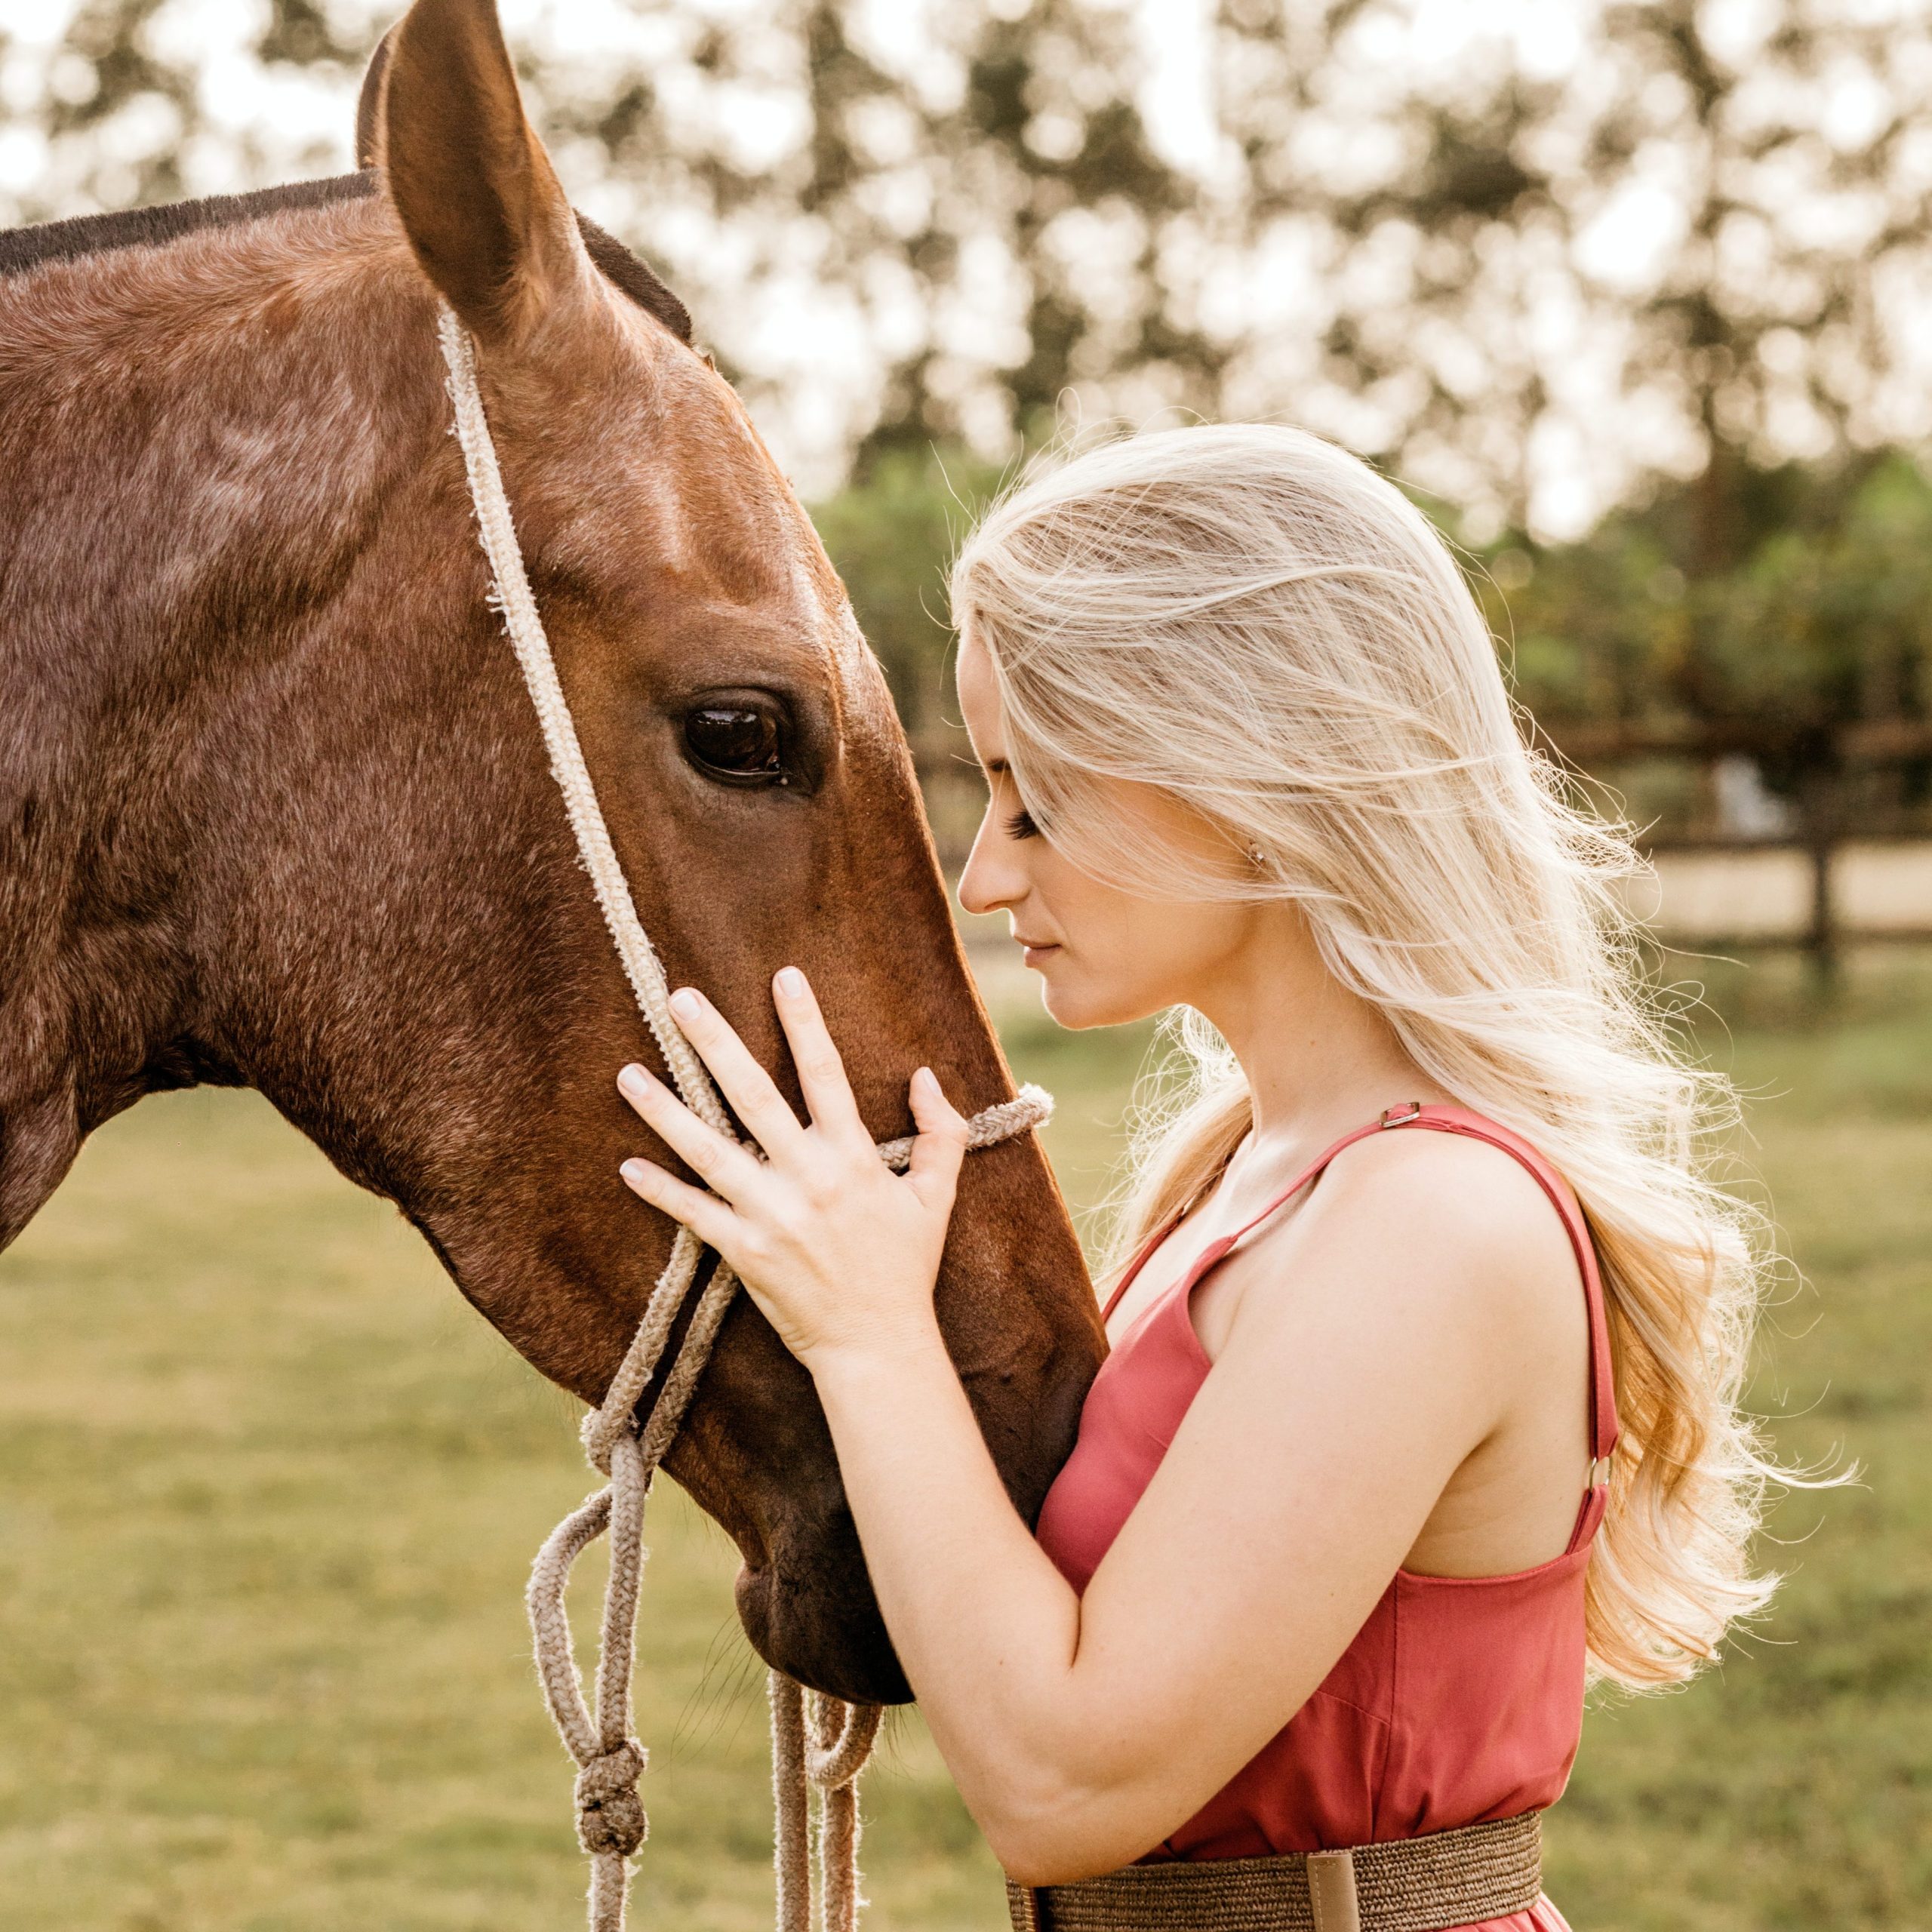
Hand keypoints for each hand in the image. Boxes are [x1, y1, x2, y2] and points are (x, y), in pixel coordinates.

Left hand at [614, 967, 969, 1374]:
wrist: (878, 1345)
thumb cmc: (906, 1268)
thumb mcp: (937, 1196)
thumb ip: (941, 1132)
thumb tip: (925, 1076)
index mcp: (853, 1157)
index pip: (826, 1073)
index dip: (804, 1021)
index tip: (783, 974)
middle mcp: (809, 1178)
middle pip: (754, 1095)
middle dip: (715, 1042)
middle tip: (679, 998)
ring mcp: (773, 1215)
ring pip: (709, 1150)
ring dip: (664, 1111)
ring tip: (626, 1075)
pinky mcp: (746, 1253)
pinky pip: (695, 1214)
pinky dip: (661, 1191)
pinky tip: (627, 1164)